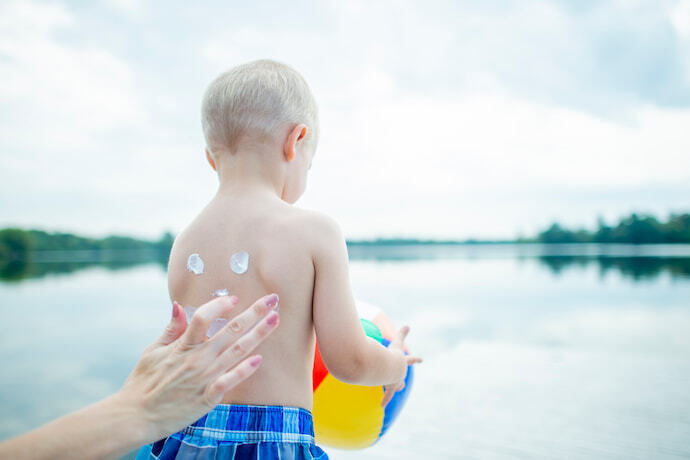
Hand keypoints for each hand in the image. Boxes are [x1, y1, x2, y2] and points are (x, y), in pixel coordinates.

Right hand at [117, 293, 279, 441]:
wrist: (135, 417)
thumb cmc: (143, 383)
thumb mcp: (153, 351)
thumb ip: (171, 329)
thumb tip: (178, 305)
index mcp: (182, 346)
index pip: (203, 317)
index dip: (220, 305)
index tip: (234, 299)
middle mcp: (196, 359)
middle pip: (230, 331)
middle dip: (254, 313)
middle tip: (273, 300)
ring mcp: (203, 378)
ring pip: (237, 352)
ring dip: (258, 335)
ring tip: (275, 320)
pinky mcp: (206, 398)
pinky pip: (229, 381)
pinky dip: (244, 370)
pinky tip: (259, 360)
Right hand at [381, 325, 422, 407]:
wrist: (389, 368)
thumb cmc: (392, 355)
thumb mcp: (397, 343)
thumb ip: (402, 334)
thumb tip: (407, 325)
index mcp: (403, 363)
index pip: (411, 359)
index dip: (416, 359)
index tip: (421, 359)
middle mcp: (400, 373)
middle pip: (402, 377)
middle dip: (401, 380)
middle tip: (402, 384)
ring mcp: (395, 381)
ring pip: (396, 386)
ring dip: (395, 388)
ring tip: (395, 391)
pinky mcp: (389, 388)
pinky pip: (387, 396)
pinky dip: (385, 400)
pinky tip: (383, 405)